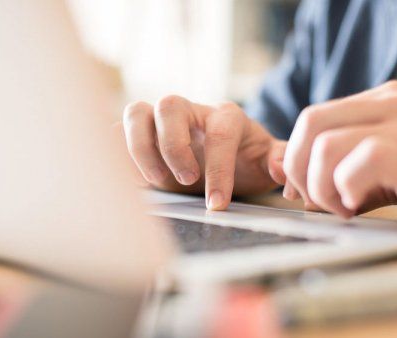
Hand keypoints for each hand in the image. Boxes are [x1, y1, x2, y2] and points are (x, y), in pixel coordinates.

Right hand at [122, 95, 286, 209]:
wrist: (223, 159)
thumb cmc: (244, 161)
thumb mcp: (266, 163)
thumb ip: (279, 162)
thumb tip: (282, 171)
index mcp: (226, 117)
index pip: (220, 132)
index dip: (218, 169)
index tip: (217, 205)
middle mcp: (191, 112)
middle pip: (170, 105)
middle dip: (173, 145)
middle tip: (185, 180)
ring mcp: (161, 122)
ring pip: (136, 112)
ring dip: (139, 147)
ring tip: (155, 181)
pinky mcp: (141, 135)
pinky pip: (115, 131)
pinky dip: (114, 151)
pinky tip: (127, 177)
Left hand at [283, 81, 396, 236]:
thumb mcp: (395, 165)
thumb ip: (349, 171)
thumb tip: (303, 192)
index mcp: (383, 101)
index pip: (315, 118)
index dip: (296, 156)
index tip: (300, 190)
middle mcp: (389, 103)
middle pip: (309, 122)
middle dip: (298, 168)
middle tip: (315, 200)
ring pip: (324, 144)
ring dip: (321, 185)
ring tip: (344, 207)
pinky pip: (355, 163)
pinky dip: (345, 191)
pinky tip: (359, 206)